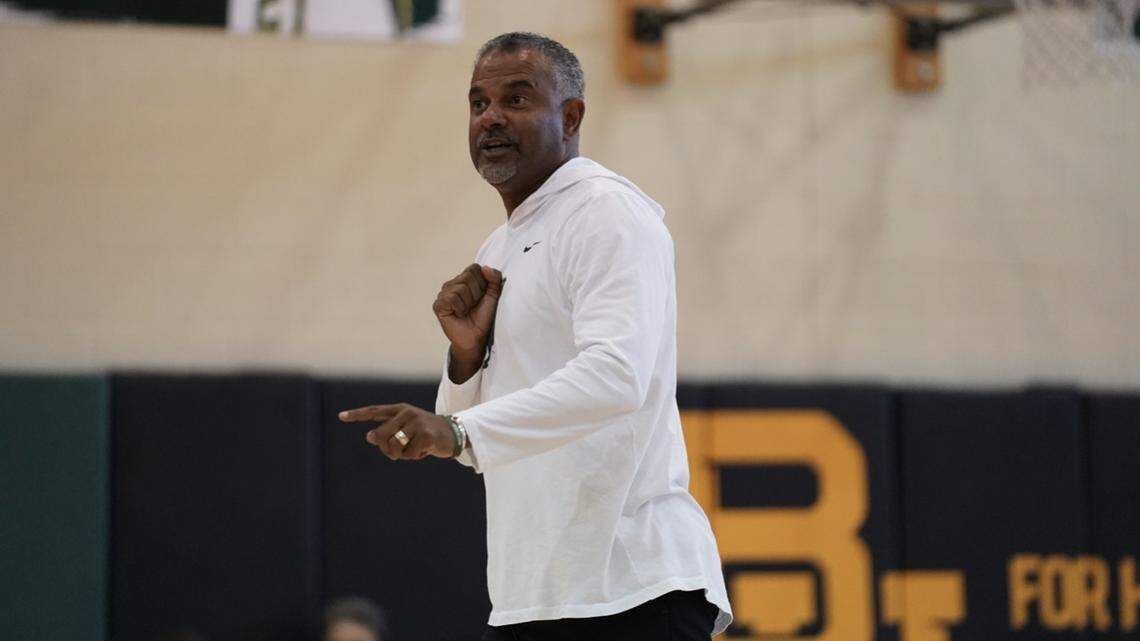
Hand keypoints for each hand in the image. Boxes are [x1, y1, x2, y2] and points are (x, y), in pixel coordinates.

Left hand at [338, 403, 457, 460]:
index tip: (341, 416)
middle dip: (387, 449)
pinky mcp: (426, 435)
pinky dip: (415, 456)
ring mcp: (417, 423)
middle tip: (400, 452)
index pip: (375, 411)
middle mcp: (407, 413)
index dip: (357, 415)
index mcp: (400, 410)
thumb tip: (369, 436)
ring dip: (402, 455)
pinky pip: (409, 454)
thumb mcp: (406, 431)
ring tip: (414, 449)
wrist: (454, 433)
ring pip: (393, 447)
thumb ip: (387, 433)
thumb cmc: (425, 434)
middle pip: (381, 436)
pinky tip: (425, 450)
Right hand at [433, 264, 502, 363]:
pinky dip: (460, 308)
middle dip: (476, 293)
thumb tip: (485, 267)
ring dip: (468, 302)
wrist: (477, 337)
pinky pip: (452, 298)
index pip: (475, 268)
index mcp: (464, 279)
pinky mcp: (438, 305)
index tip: (482, 297)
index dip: (483, 283)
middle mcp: (452, 284)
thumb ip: (495, 278)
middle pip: (468, 276)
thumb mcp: (494, 295)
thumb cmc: (483, 317)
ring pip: (461, 287)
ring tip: (466, 310)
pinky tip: (459, 314)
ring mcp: (443, 294)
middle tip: (474, 305)